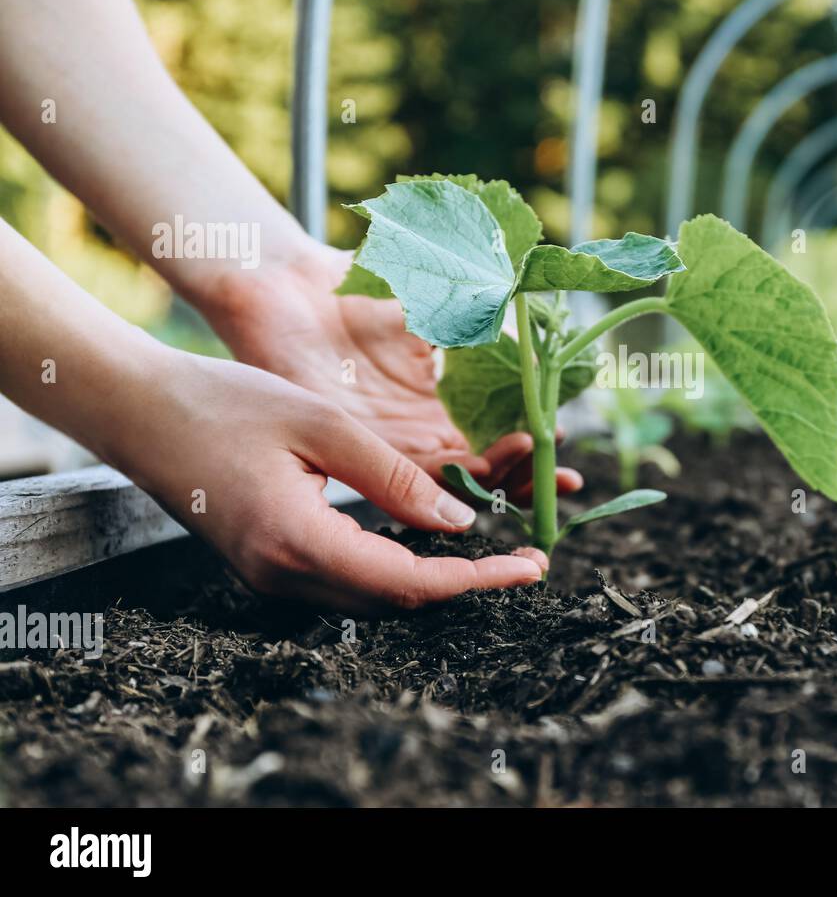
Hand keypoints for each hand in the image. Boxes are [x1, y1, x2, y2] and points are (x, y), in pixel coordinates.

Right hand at [107, 348, 546, 612]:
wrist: (137, 410)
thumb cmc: (225, 402)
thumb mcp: (324, 425)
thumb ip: (396, 478)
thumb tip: (463, 524)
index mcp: (299, 544)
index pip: (411, 584)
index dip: (480, 580)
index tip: (532, 566)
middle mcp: (284, 577)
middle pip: (397, 600)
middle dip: (468, 584)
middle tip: (528, 556)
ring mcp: (271, 577)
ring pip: (374, 595)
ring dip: (435, 578)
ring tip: (494, 549)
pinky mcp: (267, 563)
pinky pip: (347, 578)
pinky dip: (397, 565)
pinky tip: (429, 537)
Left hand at [206, 246, 582, 502]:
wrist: (288, 281)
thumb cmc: (356, 285)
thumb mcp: (438, 302)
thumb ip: (485, 324)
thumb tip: (545, 341)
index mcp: (439, 404)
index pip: (496, 443)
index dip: (533, 451)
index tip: (565, 443)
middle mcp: (417, 432)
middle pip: (483, 474)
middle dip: (527, 481)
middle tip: (563, 481)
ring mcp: (387, 442)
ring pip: (452, 483)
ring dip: (497, 479)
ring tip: (531, 461)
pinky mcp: (354, 445)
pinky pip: (406, 475)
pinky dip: (445, 477)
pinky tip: (479, 464)